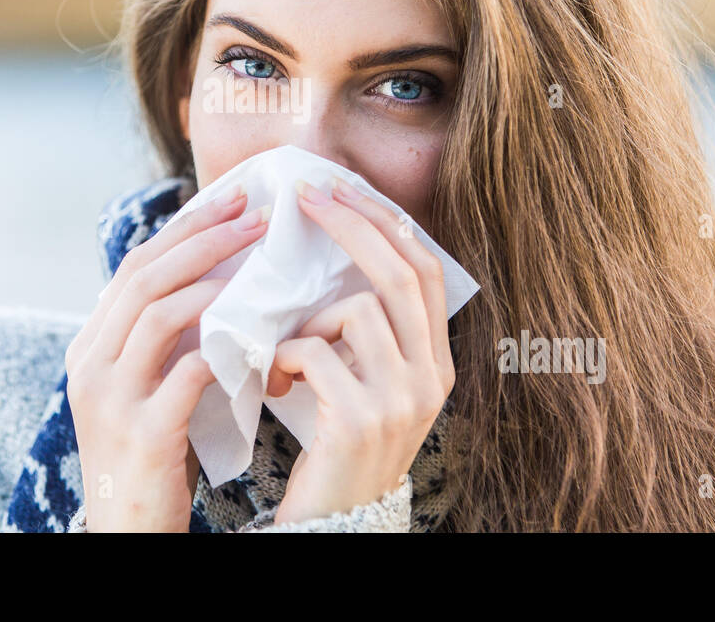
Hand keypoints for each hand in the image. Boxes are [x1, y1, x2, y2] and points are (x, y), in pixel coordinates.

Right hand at [65, 184, 269, 531]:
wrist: (128, 533)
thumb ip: (166, 339)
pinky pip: (186, 372)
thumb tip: (218, 278)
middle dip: (203, 237)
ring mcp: (109, 397)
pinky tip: (258, 334)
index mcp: (89, 346)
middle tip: (253, 212)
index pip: (135, 266)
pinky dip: (224, 346)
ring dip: (213, 278)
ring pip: (157, 313)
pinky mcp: (141, 432)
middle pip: (143, 277)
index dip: (185, 228)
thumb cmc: (152, 457)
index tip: (232, 200)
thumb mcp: (145, 386)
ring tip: (259, 259)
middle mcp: (89, 364)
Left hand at [265, 176, 454, 524]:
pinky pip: (316, 352)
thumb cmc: (339, 446)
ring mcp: (400, 400)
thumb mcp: (372, 385)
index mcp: (436, 363)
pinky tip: (277, 384)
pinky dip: (286, 357)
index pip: (424, 269)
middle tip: (306, 195)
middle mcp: (431, 378)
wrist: (336, 524)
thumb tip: (339, 252)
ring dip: (306, 322)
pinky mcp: (359, 420)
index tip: (344, 189)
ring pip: (354, 311)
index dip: (384, 223)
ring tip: (284, 358)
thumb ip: (369, 332)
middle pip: (399, 274)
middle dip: (350, 225)